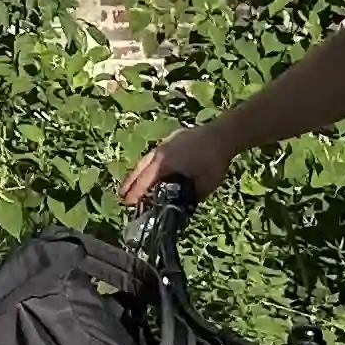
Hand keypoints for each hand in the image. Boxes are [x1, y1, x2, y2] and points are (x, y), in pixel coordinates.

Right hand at [120, 122, 234, 207]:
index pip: (145, 181)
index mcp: (165, 163)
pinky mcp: (171, 140)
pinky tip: (153, 170)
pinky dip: (148, 165)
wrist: (222, 134)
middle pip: (140, 168)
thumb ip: (191, 198)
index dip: (135, 193)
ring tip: (134, 184)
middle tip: (122, 196)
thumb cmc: (213, 161)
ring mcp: (165, 144)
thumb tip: (182, 209)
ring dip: (138, 173)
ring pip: (146, 160)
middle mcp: (160, 152)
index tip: (126, 203)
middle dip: (130, 183)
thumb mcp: (205, 185)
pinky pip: (154, 154)